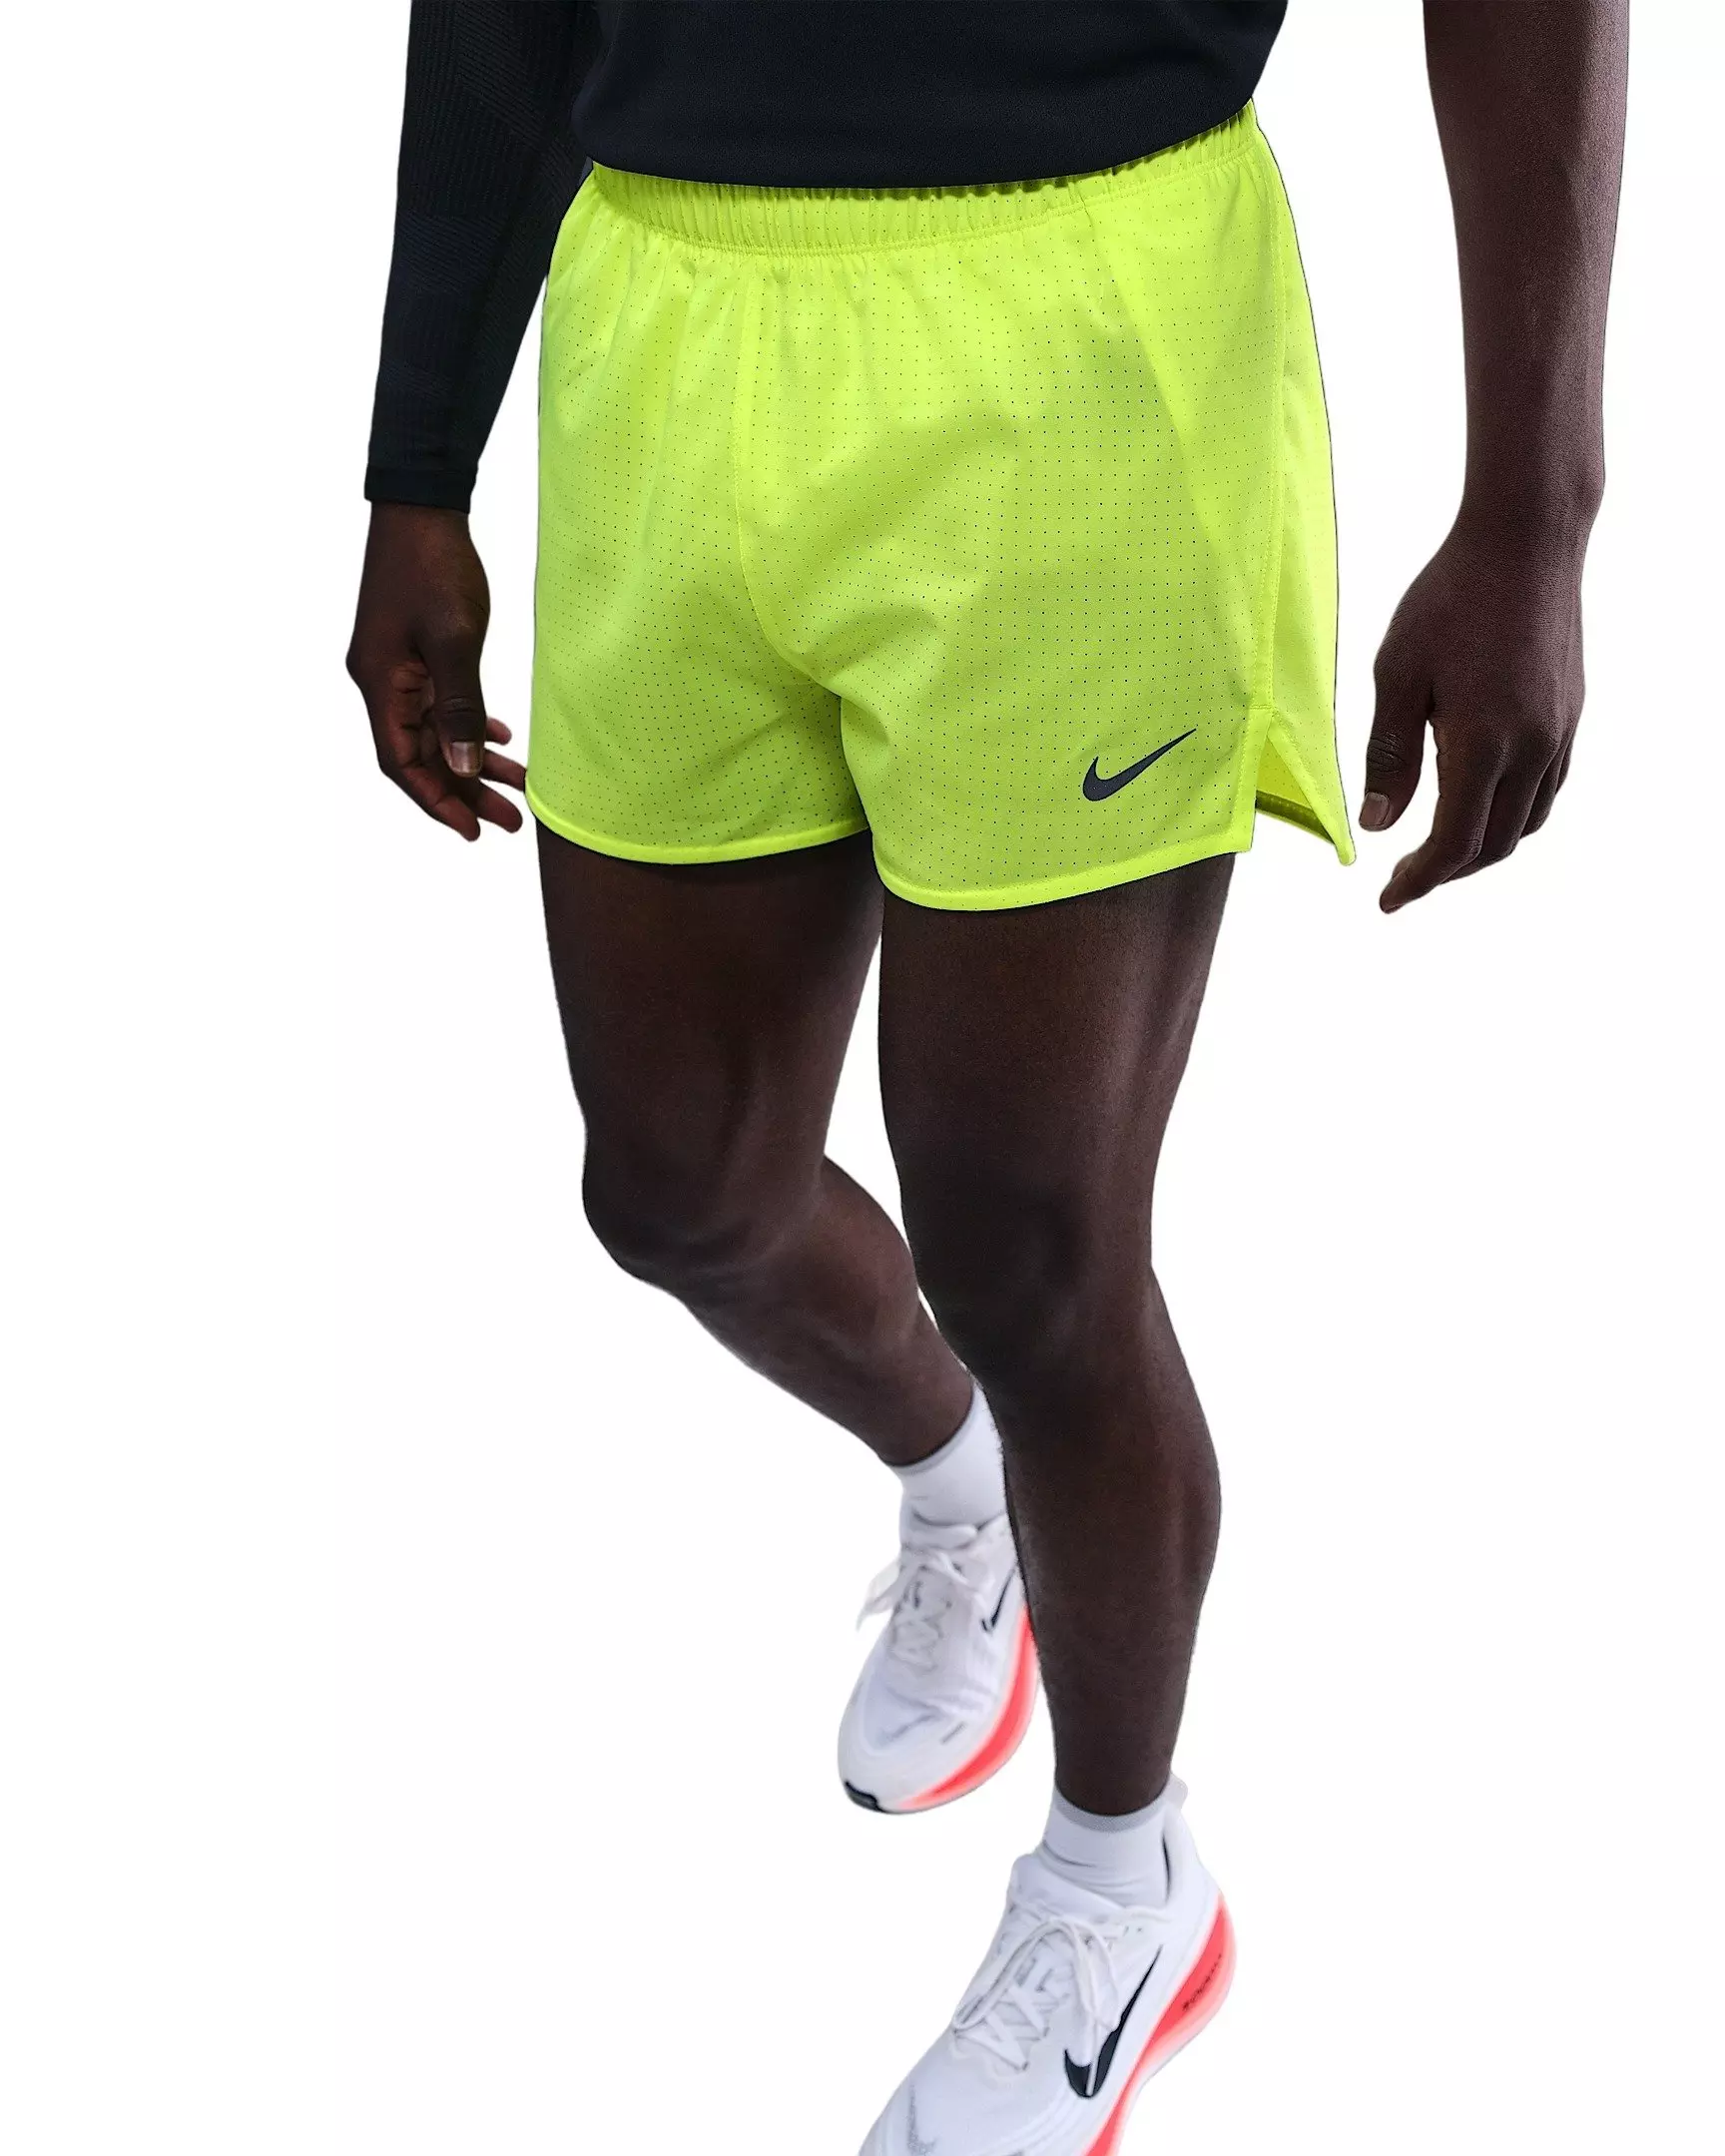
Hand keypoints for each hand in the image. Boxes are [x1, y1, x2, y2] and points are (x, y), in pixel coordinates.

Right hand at [345, 503, 526, 840]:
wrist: (422, 507)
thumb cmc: (434, 567)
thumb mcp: (455, 641)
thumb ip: (460, 705)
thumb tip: (465, 766)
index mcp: (380, 684)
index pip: (403, 763)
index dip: (436, 801)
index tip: (472, 831)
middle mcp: (382, 682)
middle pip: (422, 755)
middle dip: (465, 790)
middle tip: (511, 820)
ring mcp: (398, 668)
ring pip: (436, 731)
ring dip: (473, 760)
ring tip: (517, 787)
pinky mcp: (416, 652)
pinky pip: (440, 704)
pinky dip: (468, 724)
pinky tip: (499, 736)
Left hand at [1360, 515, 1586, 911]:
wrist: (1526, 540)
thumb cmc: (1449, 599)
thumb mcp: (1397, 674)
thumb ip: (1389, 755)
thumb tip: (1378, 825)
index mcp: (1483, 744)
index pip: (1454, 843)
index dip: (1419, 881)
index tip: (1388, 900)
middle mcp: (1532, 748)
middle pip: (1493, 845)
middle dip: (1447, 873)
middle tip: (1404, 880)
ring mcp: (1560, 732)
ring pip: (1527, 822)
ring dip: (1482, 848)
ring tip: (1438, 851)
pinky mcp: (1572, 714)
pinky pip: (1547, 788)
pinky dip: (1513, 814)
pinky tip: (1482, 804)